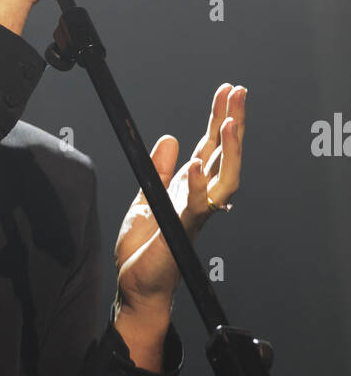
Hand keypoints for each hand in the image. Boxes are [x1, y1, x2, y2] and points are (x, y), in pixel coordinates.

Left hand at [114, 83, 246, 318]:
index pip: (211, 146)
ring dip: (230, 150)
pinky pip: (196, 206)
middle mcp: (200, 198)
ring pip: (225, 178)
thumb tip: (169, 138)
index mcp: (190, 187)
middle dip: (234, 122)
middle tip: (238, 93)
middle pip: (225, 154)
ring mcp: (195, 214)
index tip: (227, 91)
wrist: (136, 285)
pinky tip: (197, 163)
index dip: (219, 118)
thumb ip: (158, 169)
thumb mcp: (147, 197)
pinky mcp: (182, 230)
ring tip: (230, 121)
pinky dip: (197, 185)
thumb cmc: (143, 249)